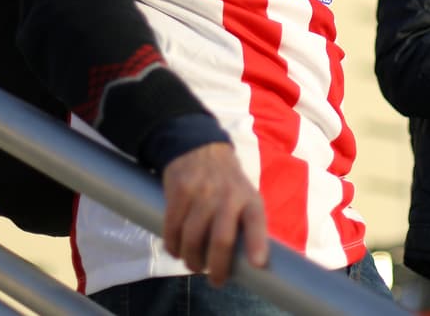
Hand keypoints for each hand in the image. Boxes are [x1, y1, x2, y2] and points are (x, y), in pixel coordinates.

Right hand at [161, 142, 268, 285]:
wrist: (199, 148)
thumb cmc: (227, 184)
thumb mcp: (245, 196)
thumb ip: (245, 224)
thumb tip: (246, 266)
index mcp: (249, 199)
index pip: (256, 222)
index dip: (257, 244)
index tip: (257, 264)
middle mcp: (227, 195)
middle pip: (221, 239)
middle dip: (216, 267)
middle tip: (216, 281)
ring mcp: (202, 192)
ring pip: (192, 238)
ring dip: (191, 259)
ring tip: (193, 265)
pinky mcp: (178, 191)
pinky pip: (172, 228)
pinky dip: (172, 245)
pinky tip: (176, 250)